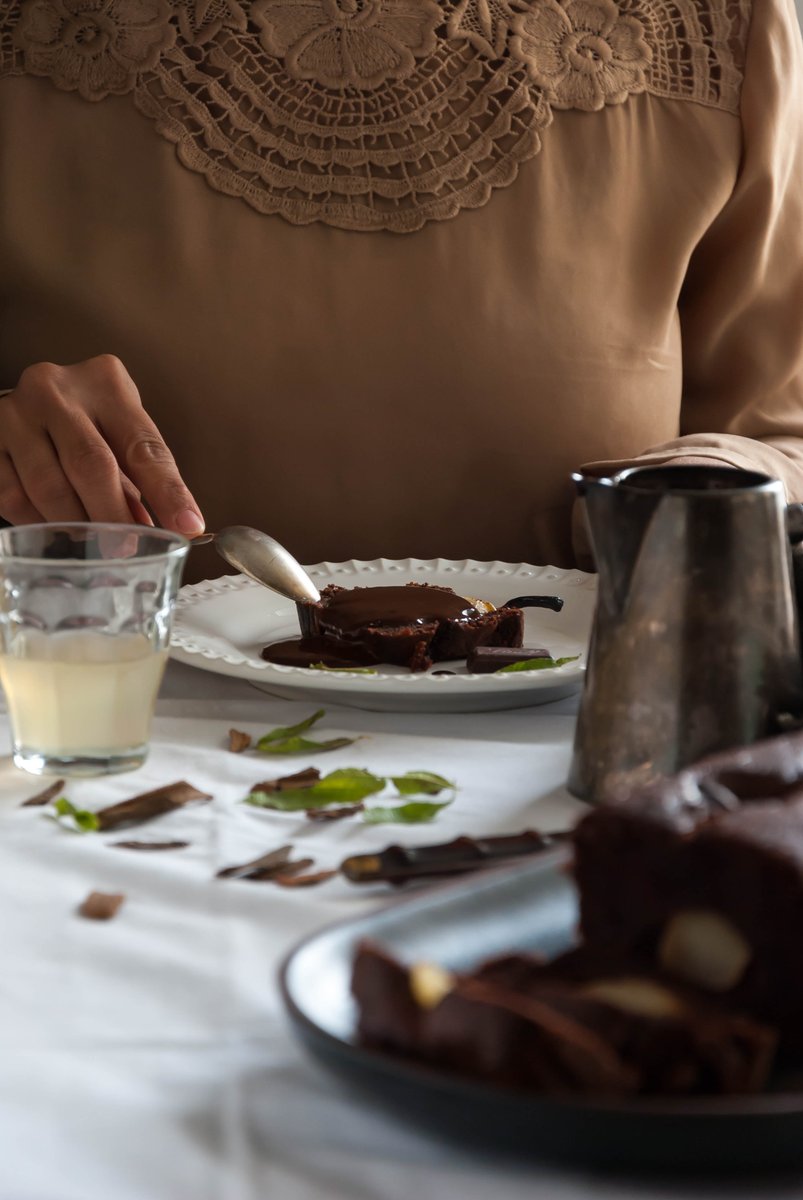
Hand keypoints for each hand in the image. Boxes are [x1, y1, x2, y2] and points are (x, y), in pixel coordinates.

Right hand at [0, 356, 204, 533]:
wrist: (28, 407)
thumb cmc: (86, 424)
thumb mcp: (121, 435)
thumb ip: (142, 478)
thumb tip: (169, 528)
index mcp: (105, 384)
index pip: (143, 444)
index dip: (167, 490)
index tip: (186, 524)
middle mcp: (56, 390)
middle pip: (91, 464)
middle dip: (114, 515)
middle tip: (128, 549)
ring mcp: (15, 414)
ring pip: (48, 486)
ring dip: (76, 526)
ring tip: (95, 548)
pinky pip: (13, 496)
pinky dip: (40, 523)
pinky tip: (56, 531)